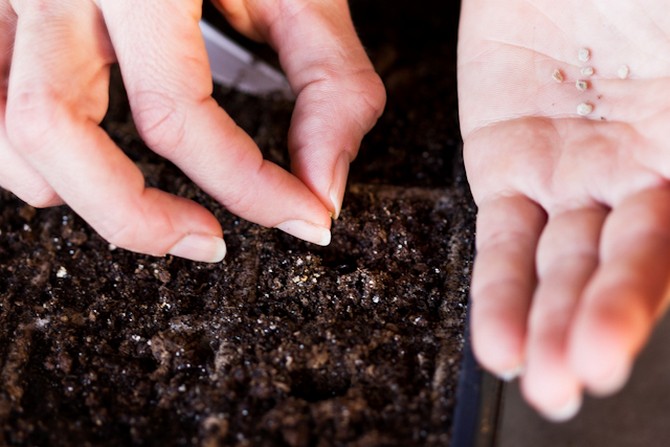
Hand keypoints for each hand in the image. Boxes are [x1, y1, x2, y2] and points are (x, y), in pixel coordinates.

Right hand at [0, 0, 384, 261]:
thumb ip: (330, 83)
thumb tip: (324, 187)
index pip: (177, 114)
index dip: (250, 188)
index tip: (304, 217)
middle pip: (54, 131)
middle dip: (137, 218)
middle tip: (209, 242)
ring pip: (4, 129)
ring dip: (73, 194)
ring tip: (149, 211)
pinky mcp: (6, 10)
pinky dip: (36, 159)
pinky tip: (91, 166)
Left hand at [458, 0, 669, 419]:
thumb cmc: (639, 2)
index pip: (662, 255)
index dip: (635, 305)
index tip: (608, 357)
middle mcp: (631, 180)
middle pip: (610, 270)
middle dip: (586, 327)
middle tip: (565, 382)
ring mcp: (565, 176)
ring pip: (552, 264)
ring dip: (539, 322)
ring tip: (529, 374)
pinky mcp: (503, 164)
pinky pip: (500, 236)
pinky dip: (496, 287)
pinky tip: (496, 338)